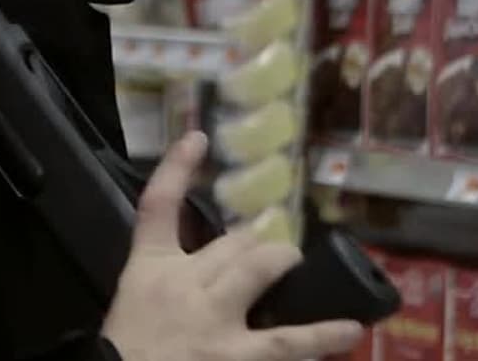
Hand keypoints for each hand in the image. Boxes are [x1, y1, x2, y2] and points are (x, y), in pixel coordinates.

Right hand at [101, 132, 364, 360]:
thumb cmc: (127, 349)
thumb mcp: (133, 304)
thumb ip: (164, 283)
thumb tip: (210, 270)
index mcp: (149, 270)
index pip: (158, 205)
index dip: (178, 167)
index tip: (198, 138)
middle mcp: (183, 284)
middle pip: (229, 242)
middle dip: (252, 242)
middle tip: (267, 252)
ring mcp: (213, 318)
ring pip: (258, 267)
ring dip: (279, 260)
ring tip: (292, 262)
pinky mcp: (235, 354)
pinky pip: (287, 339)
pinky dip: (322, 335)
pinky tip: (350, 328)